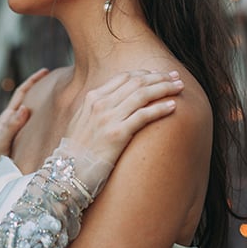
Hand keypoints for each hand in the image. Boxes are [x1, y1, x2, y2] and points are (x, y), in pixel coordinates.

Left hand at [0, 68, 48, 168]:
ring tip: (59, 96)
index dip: (33, 81)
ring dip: (43, 102)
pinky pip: (34, 124)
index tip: (45, 71)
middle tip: (58, 79)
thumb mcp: (0, 143)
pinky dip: (43, 117)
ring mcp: (17, 130)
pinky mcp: (21, 140)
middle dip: (40, 87)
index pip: (21, 93)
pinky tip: (54, 120)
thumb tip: (25, 108)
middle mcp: (13, 121)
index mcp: (8, 118)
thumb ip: (11, 127)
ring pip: (32, 111)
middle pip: (27, 99)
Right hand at [62, 70, 182, 168]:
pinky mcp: (117, 134)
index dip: (145, 73)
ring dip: (164, 88)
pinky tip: (173, 106)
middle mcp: (100, 104)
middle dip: (159, 77)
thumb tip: (117, 103)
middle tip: (175, 77)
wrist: (67, 174)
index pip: (124, 77)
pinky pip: (143, 116)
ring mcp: (108, 118)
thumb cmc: (77, 152)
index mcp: (92, 97)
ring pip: (142, 95)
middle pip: (136, 82)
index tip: (159, 75)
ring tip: (179, 88)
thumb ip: (98, 109)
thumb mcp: (82, 122)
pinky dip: (160, 109)